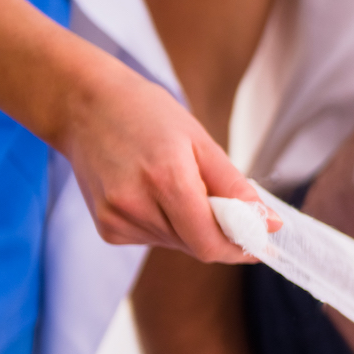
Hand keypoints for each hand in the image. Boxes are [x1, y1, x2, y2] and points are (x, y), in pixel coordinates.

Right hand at [56, 57, 278, 263]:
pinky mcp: (106, 229)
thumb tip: (270, 224)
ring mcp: (116, 220)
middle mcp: (136, 206)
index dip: (240, 248)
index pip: (209, 243)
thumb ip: (236, 188)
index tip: (261, 242)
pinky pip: (153, 239)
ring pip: (176, 244)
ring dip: (192, 226)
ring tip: (177, 183)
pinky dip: (167, 224)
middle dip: (219, 231)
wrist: (83, 105)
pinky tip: (153, 192)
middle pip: (196, 245)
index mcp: (166, 180)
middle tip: (223, 200)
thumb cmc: (146, 114)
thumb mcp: (200, 141)